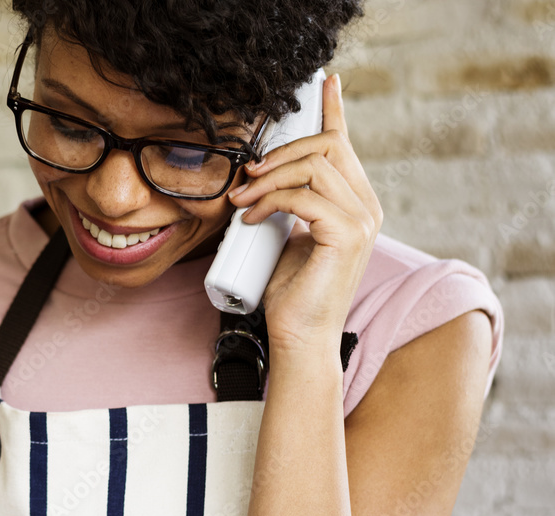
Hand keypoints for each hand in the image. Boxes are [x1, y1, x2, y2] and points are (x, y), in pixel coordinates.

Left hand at [228, 73, 382, 363]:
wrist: (298, 339)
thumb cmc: (291, 296)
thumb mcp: (287, 238)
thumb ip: (289, 206)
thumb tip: (261, 178)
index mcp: (355, 204)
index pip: (345, 145)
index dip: (333, 111)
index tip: (324, 84)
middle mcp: (366, 207)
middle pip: (326, 146)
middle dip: (279, 154)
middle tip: (246, 177)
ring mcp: (362, 220)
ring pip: (314, 165)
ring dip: (269, 178)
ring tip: (243, 201)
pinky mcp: (347, 234)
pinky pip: (304, 196)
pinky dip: (272, 200)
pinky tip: (252, 217)